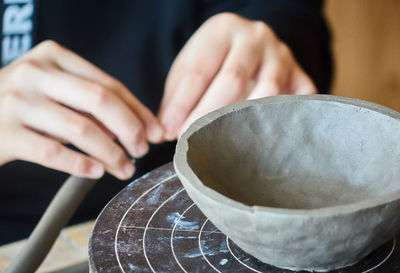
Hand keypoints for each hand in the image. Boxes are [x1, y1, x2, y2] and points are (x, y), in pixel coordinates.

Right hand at [0, 41, 163, 179]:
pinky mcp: (4, 132)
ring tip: (124, 168)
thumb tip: (140, 127)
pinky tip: (96, 172)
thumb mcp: (57, 91)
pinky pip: (52, 152)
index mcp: (54, 56)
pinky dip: (80, 164)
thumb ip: (92, 104)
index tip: (156, 132)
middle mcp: (35, 73)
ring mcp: (17, 101)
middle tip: (142, 150)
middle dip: (130, 129)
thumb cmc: (25, 103)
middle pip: (100, 100)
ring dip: (110, 153)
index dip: (138, 111)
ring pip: (80, 129)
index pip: (109, 84)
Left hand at [159, 13, 315, 139]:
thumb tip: (166, 132)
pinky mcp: (300, 75)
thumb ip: (177, 96)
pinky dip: (283, 119)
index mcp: (222, 29)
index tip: (169, 130)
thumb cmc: (215, 59)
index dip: (183, 104)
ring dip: (244, 121)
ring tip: (224, 142)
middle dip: (208, 114)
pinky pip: (298, 100)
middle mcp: (255, 36)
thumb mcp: (191, 66)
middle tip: (192, 139)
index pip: (199, 70)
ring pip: (268, 91)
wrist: (251, 45)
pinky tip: (266, 138)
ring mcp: (282, 55)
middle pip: (233, 79)